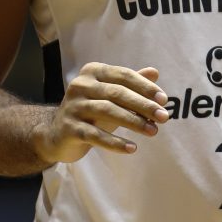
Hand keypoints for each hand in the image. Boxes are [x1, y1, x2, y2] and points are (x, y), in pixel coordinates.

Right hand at [33, 63, 169, 163]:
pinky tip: (132, 148)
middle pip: (117, 93)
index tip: (164, 100)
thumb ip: (132, 84)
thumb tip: (155, 72)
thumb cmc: (92, 112)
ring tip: (153, 132)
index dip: (145, 87)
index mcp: (92, 72)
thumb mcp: (112, 97)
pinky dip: (115, 142)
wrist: (57, 135)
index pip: (123, 75)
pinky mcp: (69, 128)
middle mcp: (80, 85)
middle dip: (144, 105)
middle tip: (164, 117)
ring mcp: (73, 107)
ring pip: (108, 112)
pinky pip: (95, 135)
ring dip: (134, 122)